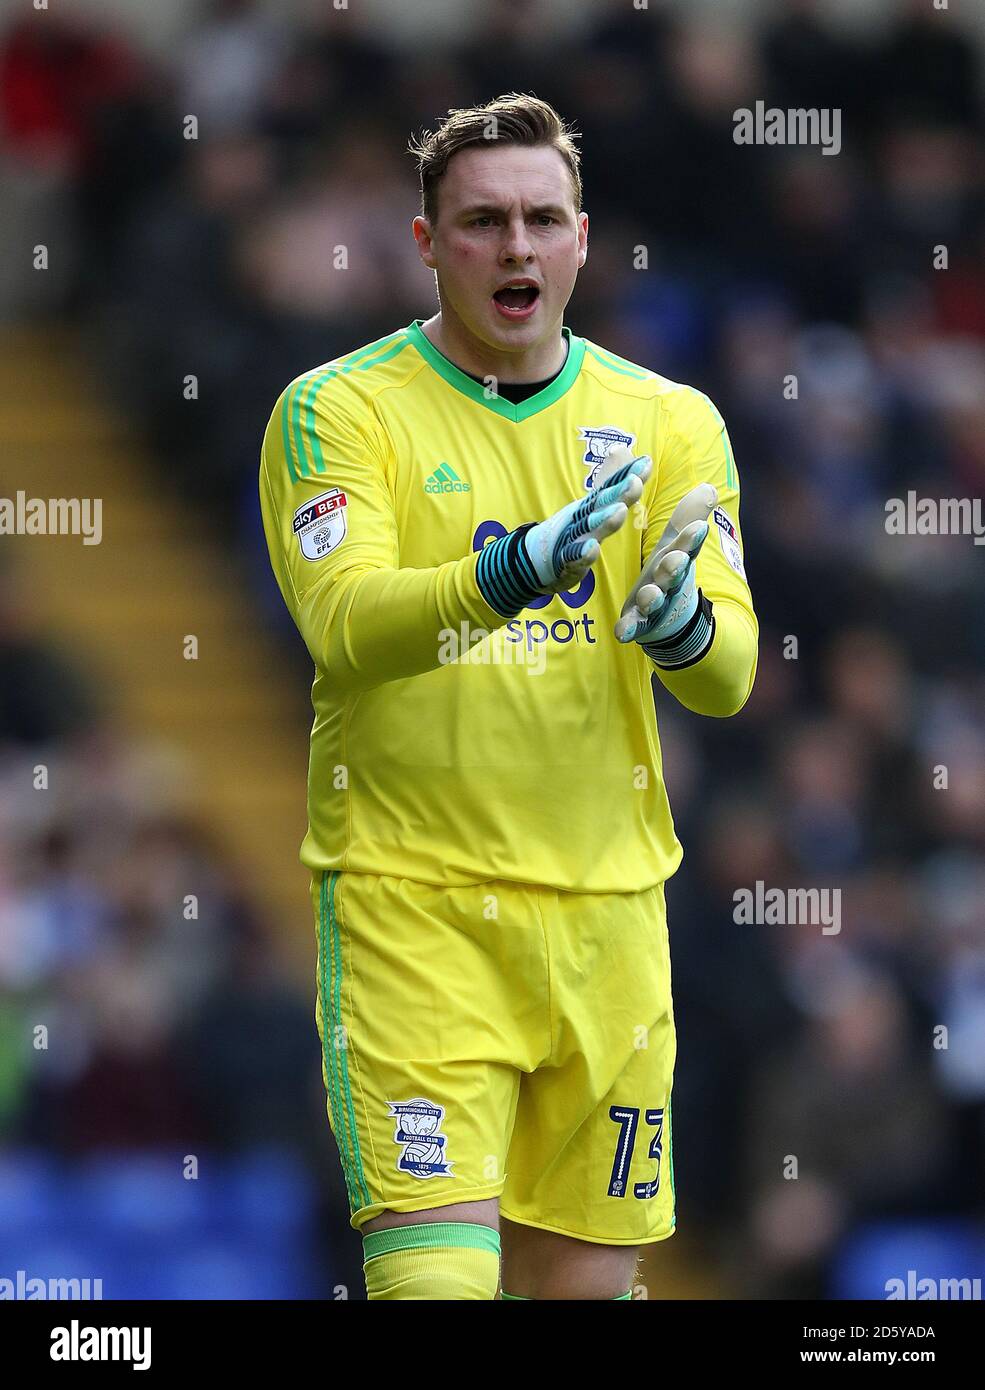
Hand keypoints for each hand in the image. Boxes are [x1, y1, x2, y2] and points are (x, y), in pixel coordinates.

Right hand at [476, 445, 651, 615]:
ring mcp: (572, 539)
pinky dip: (581, 553)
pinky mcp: (563, 561)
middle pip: (603, 504)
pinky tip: (592, 548)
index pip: (611, 489)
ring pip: (590, 528)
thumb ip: (611, 489)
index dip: (627, 476)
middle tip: (636, 481)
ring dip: (604, 520)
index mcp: (591, 508)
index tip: (647, 462)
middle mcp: (582, 519)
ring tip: (619, 511)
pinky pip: (572, 557)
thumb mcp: (592, 511)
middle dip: (620, 493)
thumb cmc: (569, 533)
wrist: (531, 560)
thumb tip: (625, 457)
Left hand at [615, 482, 717, 660]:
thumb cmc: (672, 569)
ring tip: (650, 594)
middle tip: (676, 559)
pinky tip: (623, 632)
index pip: (687, 546)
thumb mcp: (678, 541)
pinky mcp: (639, 622)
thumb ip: (688, 515)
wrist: (674, 617)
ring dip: (653, 597)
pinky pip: (633, 626)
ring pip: (655, 600)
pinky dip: (629, 629)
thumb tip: (710, 487)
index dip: (692, 538)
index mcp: (678, 558)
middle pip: (674, 573)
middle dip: (675, 567)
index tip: (699, 528)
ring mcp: (656, 604)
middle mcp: (670, 581)